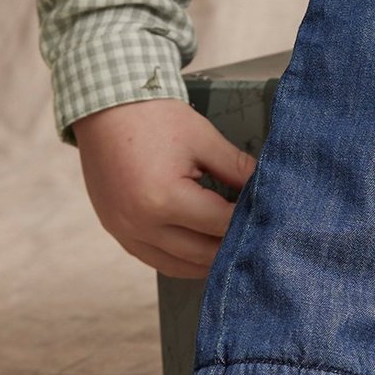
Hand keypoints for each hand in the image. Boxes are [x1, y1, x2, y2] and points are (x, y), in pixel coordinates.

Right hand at [71, 96, 256, 277]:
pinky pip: (154, 259)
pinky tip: (202, 251)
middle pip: (202, 253)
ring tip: (234, 247)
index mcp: (164, 199)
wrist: (106, 108)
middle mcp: (140, 224)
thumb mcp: (203, 138)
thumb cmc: (154, 118)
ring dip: (208, 261)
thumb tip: (266, 188)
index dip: (249, 221)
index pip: (221, 224)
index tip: (269, 218)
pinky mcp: (116, 231)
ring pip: (178, 266)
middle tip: (257, 236)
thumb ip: (237, 168)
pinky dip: (181, 259)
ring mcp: (124, 232)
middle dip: (232, 246)